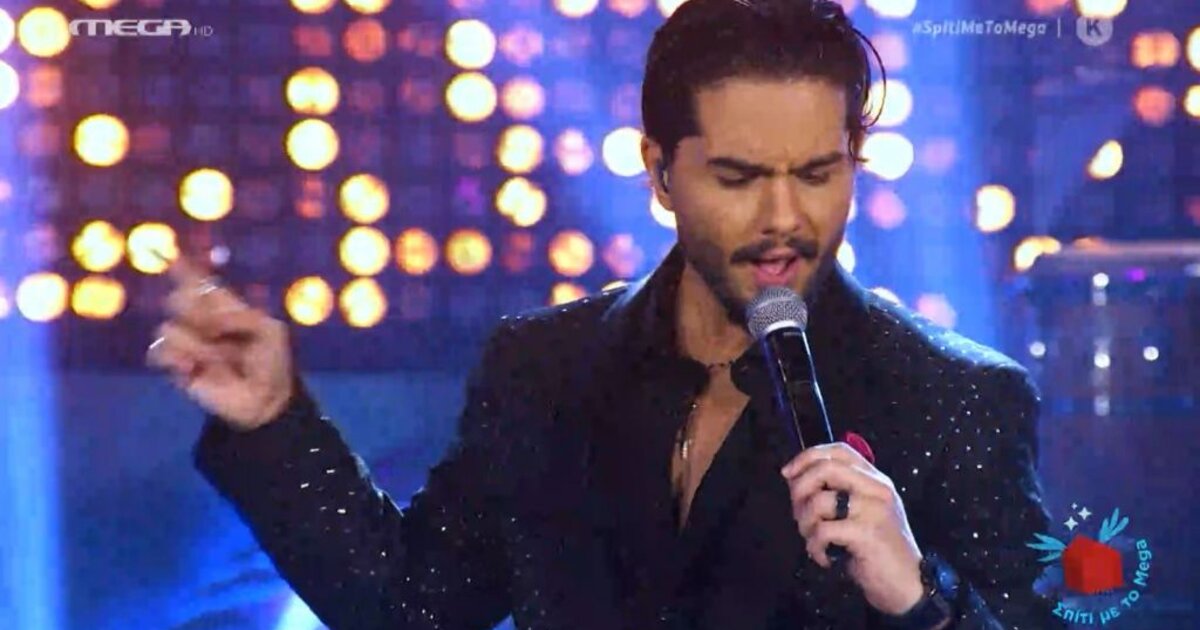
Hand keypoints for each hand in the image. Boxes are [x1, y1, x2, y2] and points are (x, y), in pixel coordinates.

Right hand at [146, 253, 293, 429]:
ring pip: (169, 328)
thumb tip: (209, 318)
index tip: (172, 259)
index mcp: (224, 306)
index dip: (184, 270)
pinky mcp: (176, 366)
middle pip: (177, 298)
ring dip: (197, 345)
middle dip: (194, 311)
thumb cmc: (271, 361)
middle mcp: (201, 319)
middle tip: (217, 330)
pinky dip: (176, 358)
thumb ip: (240, 316)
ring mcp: (187, 342)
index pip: (199, 282)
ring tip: (220, 360)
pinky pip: (160, 352)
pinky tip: (194, 368)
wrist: (265, 399)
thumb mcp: (270, 331)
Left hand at [781, 443, 924, 616]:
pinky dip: (815, 547)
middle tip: (798, 513)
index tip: (788, 473)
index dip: (808, 456)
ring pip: (819, 500)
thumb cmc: (878, 551)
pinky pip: (823, 530)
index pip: (839, 451)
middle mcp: (877, 489)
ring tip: (814, 541)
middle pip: (825, 468)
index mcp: (876, 480)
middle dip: (800, 489)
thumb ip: (836, 492)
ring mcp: (874, 510)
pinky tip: (826, 558)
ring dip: (805, 523)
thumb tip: (795, 479)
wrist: (907, 585)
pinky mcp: (867, 534)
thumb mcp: (861, 514)